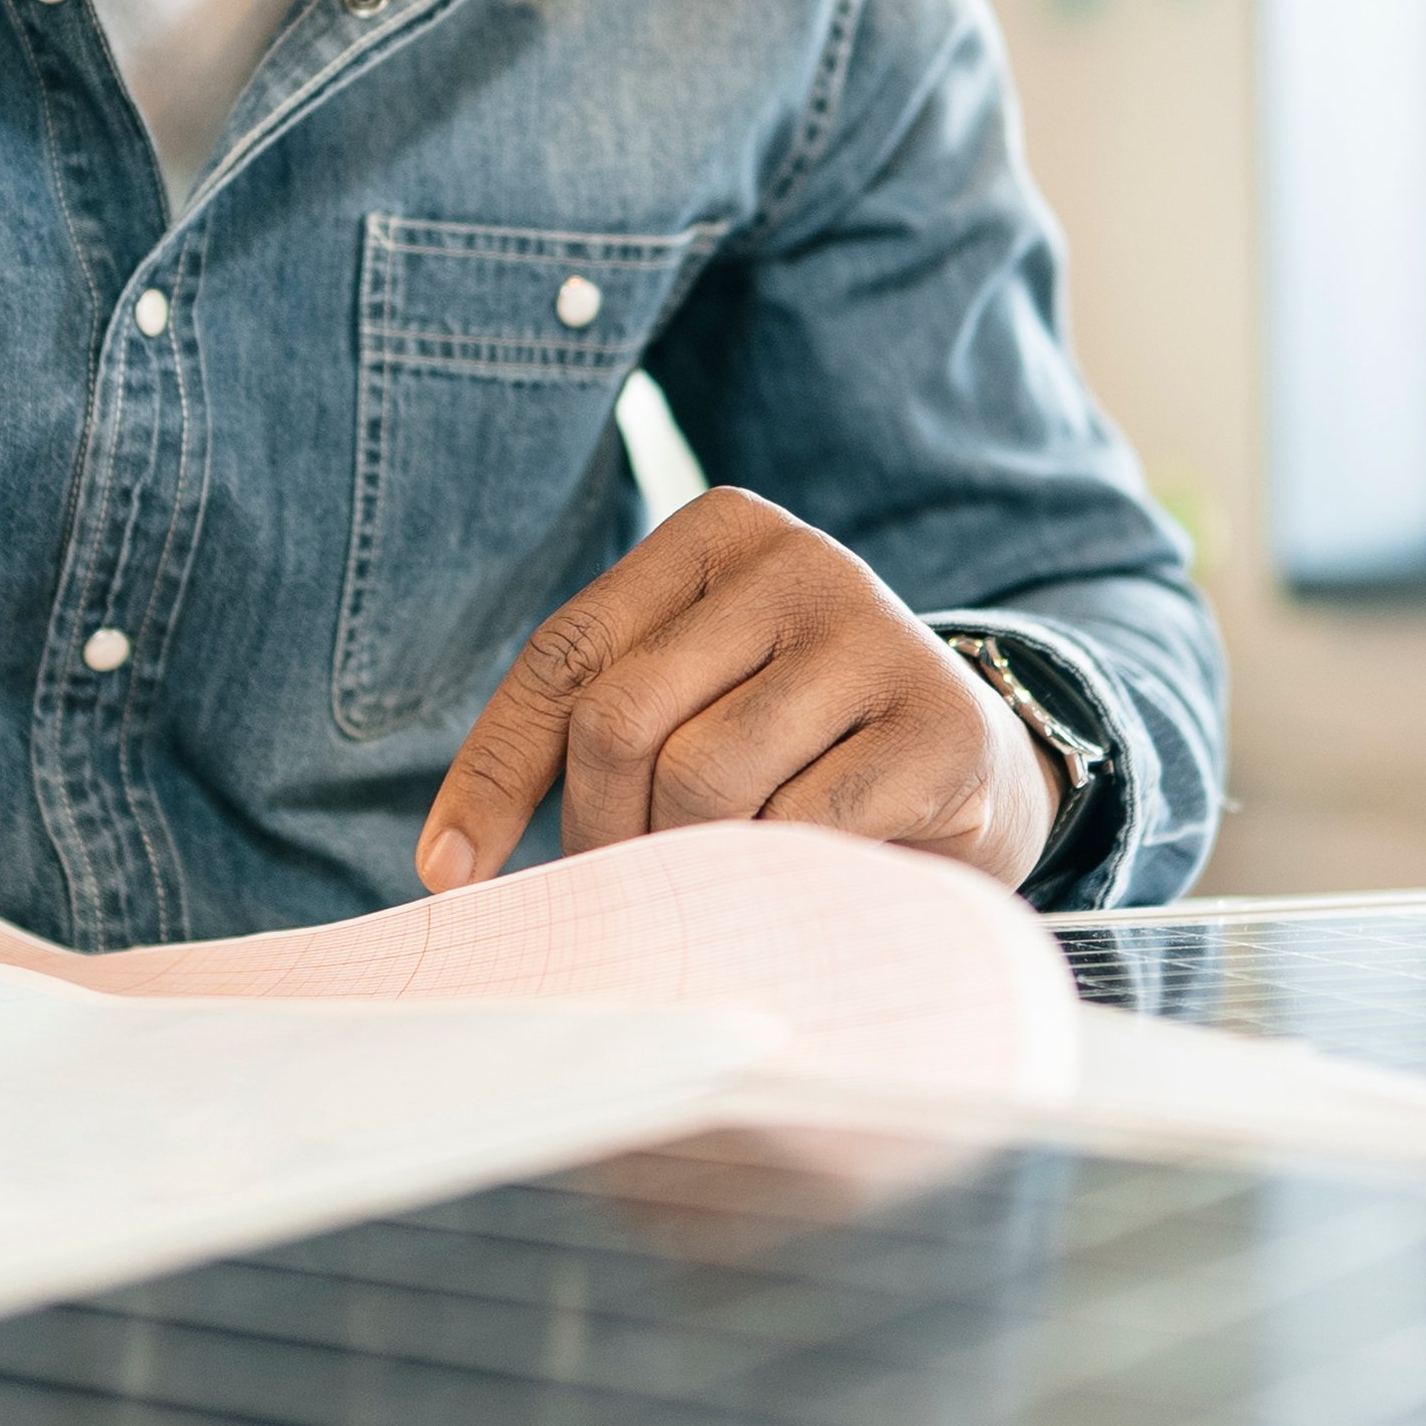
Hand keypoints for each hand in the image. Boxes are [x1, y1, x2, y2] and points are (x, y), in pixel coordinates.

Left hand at [415, 488, 1065, 896]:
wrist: (976, 763)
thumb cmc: (797, 740)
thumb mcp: (695, 693)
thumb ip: (596, 727)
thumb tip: (454, 859)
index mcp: (718, 532)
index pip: (567, 654)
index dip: (495, 772)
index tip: (449, 874)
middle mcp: (798, 560)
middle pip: (621, 720)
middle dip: (596, 832)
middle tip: (615, 893)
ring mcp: (875, 636)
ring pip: (701, 782)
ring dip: (684, 864)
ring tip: (710, 886)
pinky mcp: (935, 727)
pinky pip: (796, 831)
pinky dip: (770, 882)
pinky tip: (793, 884)